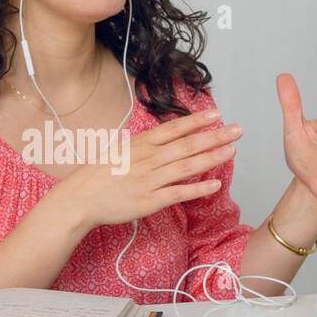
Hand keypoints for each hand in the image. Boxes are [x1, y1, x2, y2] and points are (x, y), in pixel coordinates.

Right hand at [52, 108, 241, 232]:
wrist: (79, 198)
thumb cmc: (98, 175)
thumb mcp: (120, 150)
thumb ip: (144, 145)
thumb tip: (163, 137)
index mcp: (140, 145)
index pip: (173, 129)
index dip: (196, 121)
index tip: (216, 114)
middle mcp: (147, 159)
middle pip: (186, 145)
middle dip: (213, 137)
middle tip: (236, 130)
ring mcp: (149, 180)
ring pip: (185, 167)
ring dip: (210, 158)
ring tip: (231, 151)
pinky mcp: (148, 201)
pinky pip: (177, 194)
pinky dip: (197, 189)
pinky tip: (215, 185)